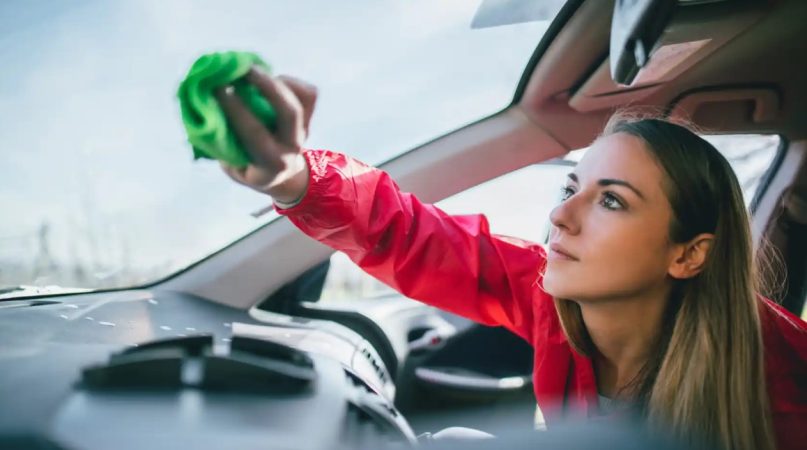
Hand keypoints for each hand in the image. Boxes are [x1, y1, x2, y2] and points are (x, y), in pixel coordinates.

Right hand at [215, 69, 316, 202]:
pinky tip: (268, 79)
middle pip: (288, 113)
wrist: (283, 176)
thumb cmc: (246, 164)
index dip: (236, 109)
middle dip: (266, 87)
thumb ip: (220, 138)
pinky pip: (307, 93)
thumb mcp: (232, 162)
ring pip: (302, 100)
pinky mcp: (310, 118)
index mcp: (270, 164)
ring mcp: (304, 132)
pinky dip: (288, 81)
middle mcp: (292, 148)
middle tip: (243, 68)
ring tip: (250, 69)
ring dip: (276, 81)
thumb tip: (203, 102)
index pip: (255, 134)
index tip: (217, 88)